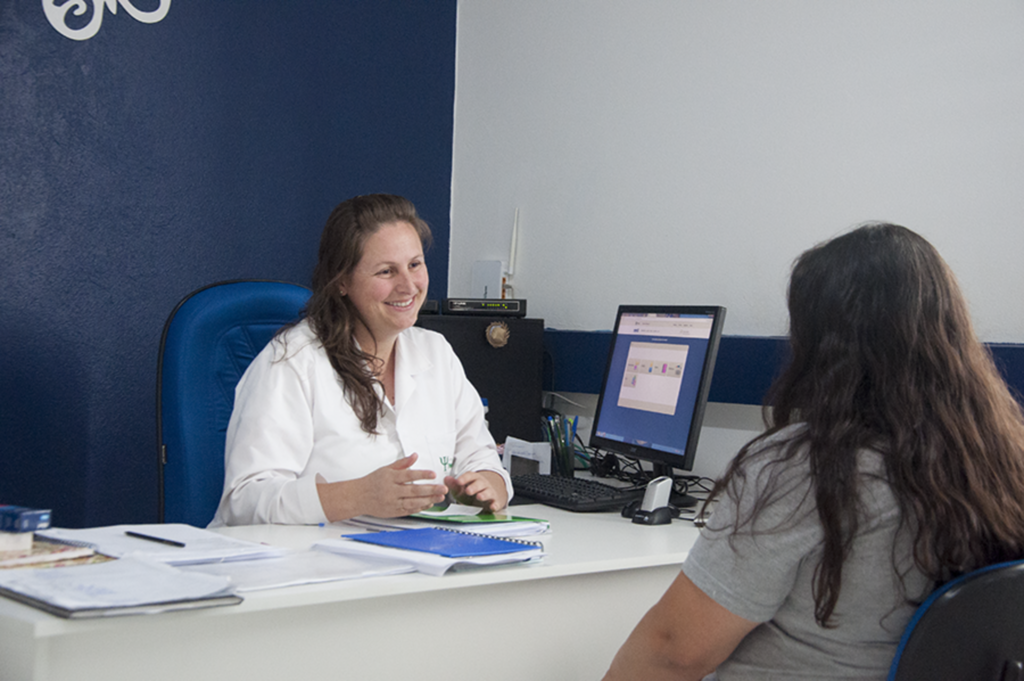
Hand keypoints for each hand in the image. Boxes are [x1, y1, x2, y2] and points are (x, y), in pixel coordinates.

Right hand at [318, 453, 446, 520]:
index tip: (433, 474)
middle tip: (443, 488)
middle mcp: (391, 491)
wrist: (358, 497)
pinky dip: (420, 507)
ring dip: (428, 500)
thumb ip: (402, 463)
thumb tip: (415, 455)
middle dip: (430, 490)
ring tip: (439, 497)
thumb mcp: (386, 469)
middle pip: (413, 490)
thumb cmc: (372, 482)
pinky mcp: (393, 512)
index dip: (422, 474)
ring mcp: (392, 503)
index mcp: (389, 478)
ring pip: (412, 502)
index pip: (408, 475)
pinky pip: (408, 510)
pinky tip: (429, 504)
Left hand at [443, 470, 508, 512]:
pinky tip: (492, 507)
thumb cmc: (473, 491)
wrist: (490, 494)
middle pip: (479, 484)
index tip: (458, 481)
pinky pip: (496, 503)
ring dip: (484, 494)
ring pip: (488, 492)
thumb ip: (454, 485)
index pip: (470, 476)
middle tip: (468, 490)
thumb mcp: (462, 488)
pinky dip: (495, 505)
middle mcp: (483, 484)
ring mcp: (490, 492)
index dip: (464, 478)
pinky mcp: (495, 502)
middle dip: (474, 487)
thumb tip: (445, 479)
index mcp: (474, 479)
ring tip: (479, 497)